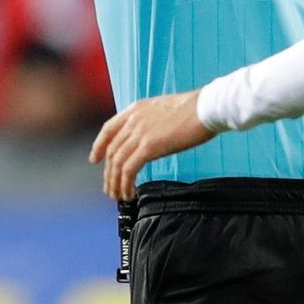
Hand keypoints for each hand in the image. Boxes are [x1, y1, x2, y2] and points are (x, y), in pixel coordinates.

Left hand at [91, 90, 214, 199]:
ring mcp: (140, 133)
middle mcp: (133, 120)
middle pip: (112, 151)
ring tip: (119, 196)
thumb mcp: (165, 110)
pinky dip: (126, 184)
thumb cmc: (197, 108)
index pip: (108, 128)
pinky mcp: (149, 146)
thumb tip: (150, 140)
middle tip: (110, 188)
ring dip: (115, 183)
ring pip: (117, 163)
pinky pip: (128, 170)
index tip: (95, 159)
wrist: (208, 107)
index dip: (99, 146)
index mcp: (136, 109)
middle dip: (108, 173)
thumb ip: (151, 122)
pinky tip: (130, 193)